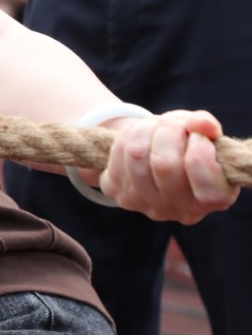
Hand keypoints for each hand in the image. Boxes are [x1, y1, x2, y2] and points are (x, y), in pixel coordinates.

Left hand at [82, 110, 237, 223]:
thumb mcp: (203, 132)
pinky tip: (138, 133)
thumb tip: (200, 124)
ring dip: (146, 129)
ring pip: (137, 155)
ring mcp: (146, 205)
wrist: (151, 150)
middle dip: (168, 132)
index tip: (197, 135)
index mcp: (215, 200)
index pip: (209, 190)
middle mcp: (181, 211)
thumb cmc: (186, 142)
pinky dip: (127, 134)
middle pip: (165, 165)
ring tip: (155, 124)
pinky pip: (118, 154)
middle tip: (172, 123)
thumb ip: (208, 126)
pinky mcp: (118, 192)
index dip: (201, 153)